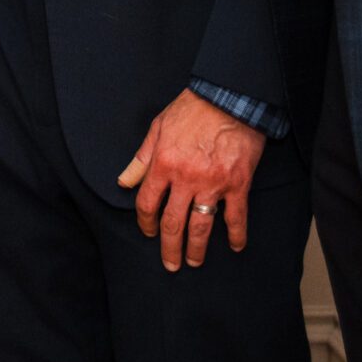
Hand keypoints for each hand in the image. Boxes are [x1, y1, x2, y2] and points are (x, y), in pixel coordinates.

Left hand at [116, 89, 263, 270]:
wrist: (228, 97)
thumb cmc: (191, 109)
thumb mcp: (157, 128)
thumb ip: (141, 158)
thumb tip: (124, 182)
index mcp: (163, 164)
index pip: (147, 203)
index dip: (146, 222)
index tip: (149, 232)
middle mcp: (185, 178)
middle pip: (173, 222)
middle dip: (170, 247)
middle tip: (170, 264)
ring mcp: (212, 183)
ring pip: (201, 225)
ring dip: (197, 248)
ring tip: (194, 262)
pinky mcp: (237, 184)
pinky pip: (236, 216)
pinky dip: (237, 234)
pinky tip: (236, 246)